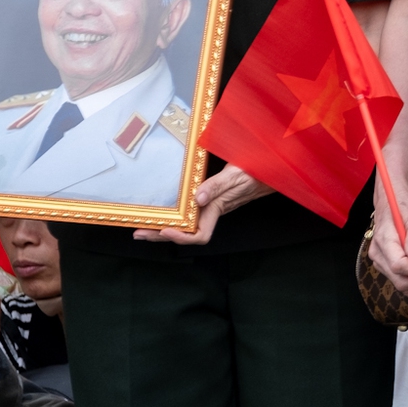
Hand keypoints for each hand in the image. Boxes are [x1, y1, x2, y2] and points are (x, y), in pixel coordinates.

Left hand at [133, 164, 272, 245]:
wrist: (269, 168)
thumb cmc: (256, 170)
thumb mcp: (237, 174)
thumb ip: (218, 184)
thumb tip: (197, 198)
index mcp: (218, 208)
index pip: (200, 235)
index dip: (181, 238)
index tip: (165, 229)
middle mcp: (212, 211)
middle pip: (186, 233)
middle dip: (161, 235)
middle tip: (138, 233)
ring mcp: (211, 206)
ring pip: (185, 224)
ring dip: (164, 226)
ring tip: (143, 226)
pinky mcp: (210, 198)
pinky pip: (190, 213)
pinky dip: (175, 214)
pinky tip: (166, 210)